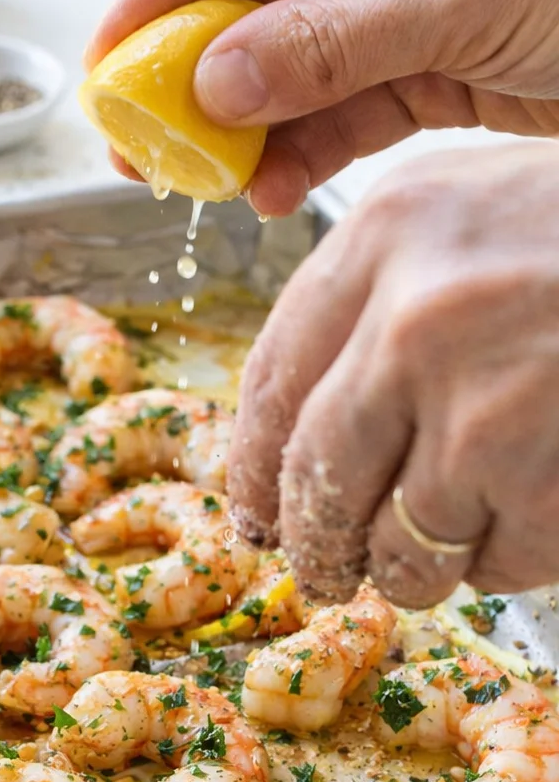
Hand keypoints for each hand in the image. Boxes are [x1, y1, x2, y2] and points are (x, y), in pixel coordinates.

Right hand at [86, 0, 558, 215]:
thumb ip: (332, 40)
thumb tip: (213, 80)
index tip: (113, 65)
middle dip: (190, 74)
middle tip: (141, 146)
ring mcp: (391, 0)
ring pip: (281, 65)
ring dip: (239, 127)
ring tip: (203, 185)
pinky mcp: (416, 70)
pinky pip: (332, 112)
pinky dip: (296, 153)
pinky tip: (266, 191)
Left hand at [225, 142, 558, 606]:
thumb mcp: (470, 210)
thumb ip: (375, 292)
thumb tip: (293, 423)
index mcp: (389, 234)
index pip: (271, 382)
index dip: (251, 466)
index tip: (255, 508)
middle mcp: (421, 317)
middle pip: (318, 478)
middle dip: (316, 544)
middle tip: (323, 571)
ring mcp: (490, 405)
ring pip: (398, 541)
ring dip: (405, 569)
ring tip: (424, 563)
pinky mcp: (550, 478)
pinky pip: (491, 566)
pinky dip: (494, 567)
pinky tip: (521, 528)